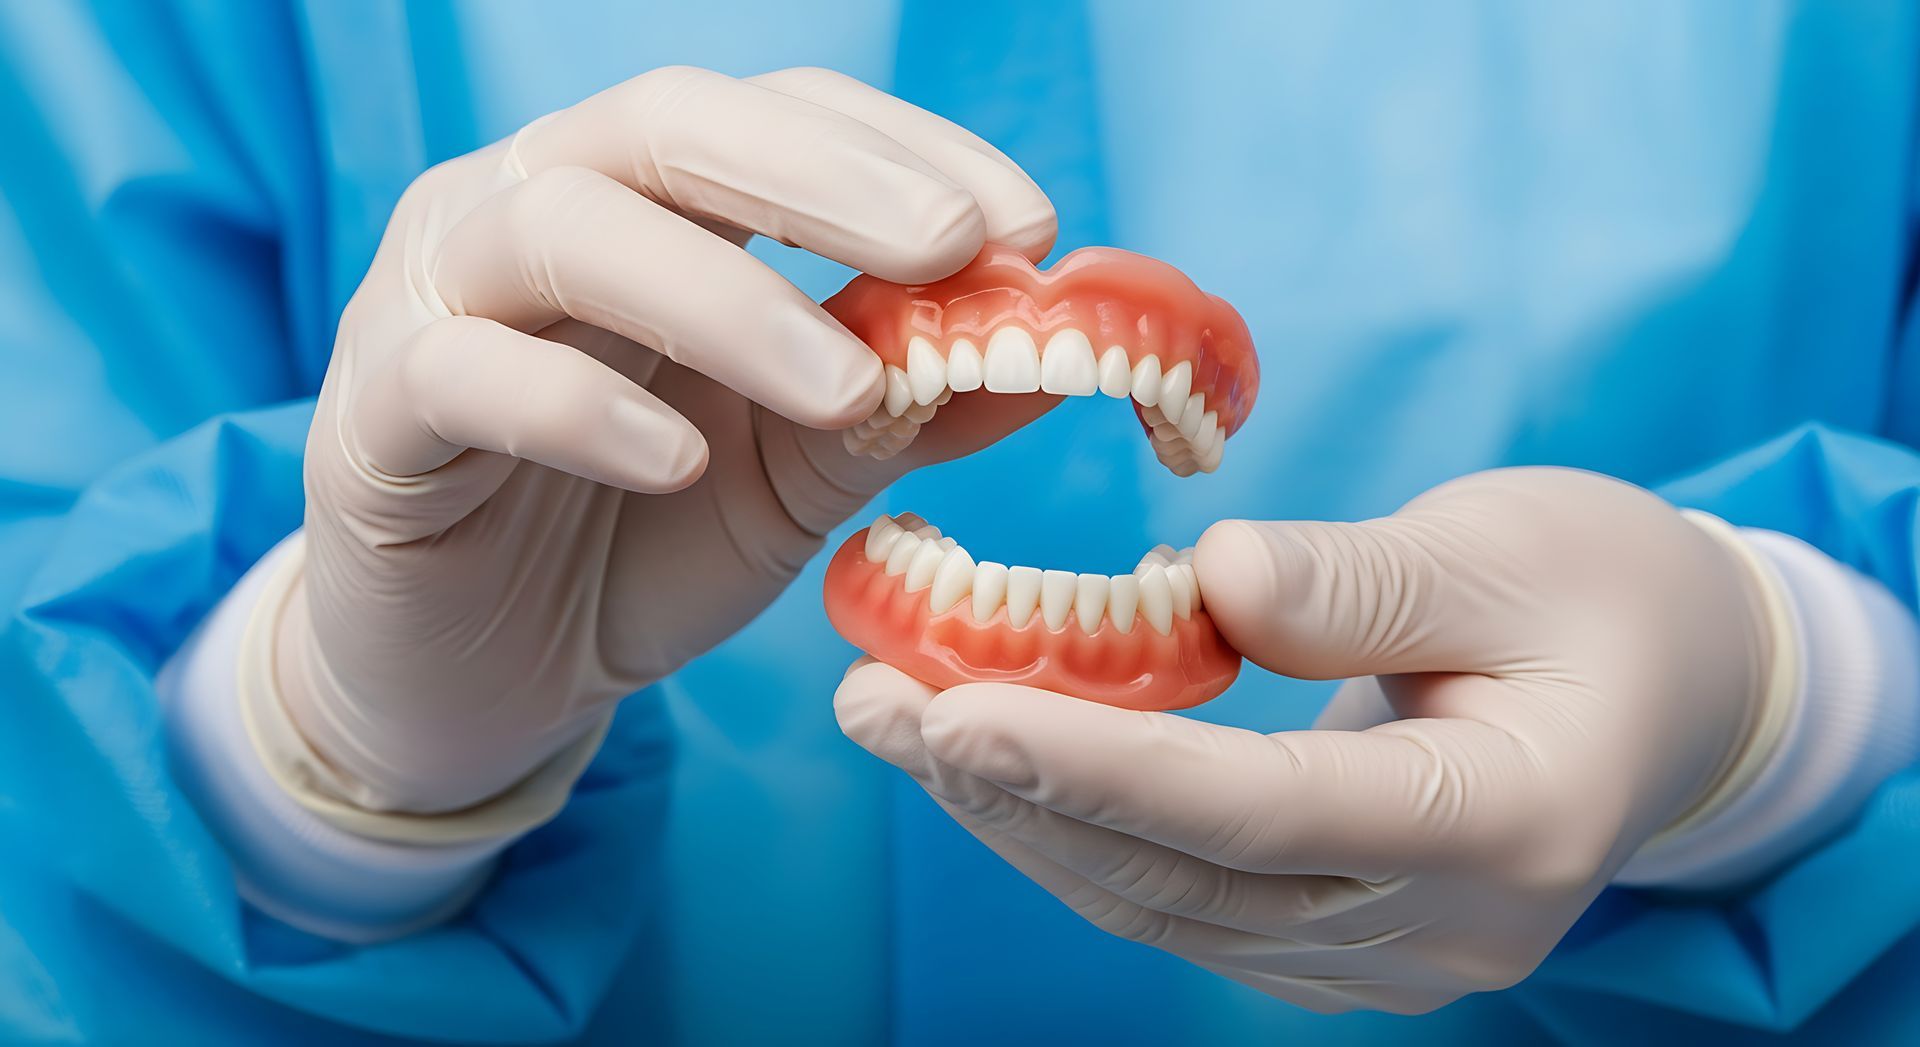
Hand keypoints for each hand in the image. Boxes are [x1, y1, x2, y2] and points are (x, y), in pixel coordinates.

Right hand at [281, 66, 1056, 819]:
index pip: (776, 119)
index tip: (1028, 226)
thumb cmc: (639, 545)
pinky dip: (581, 409)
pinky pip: (463, 375)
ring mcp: (437, 300)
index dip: (904, 151)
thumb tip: (1047, 359)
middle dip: (825, 178)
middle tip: (956, 248)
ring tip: (845, 389)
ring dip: (725, 298)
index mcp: (646, 205)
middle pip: (666, 125)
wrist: (482, 680)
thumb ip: (900, 412)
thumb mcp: (797, 478)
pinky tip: (677, 460)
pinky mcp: (372, 417)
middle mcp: (533, 210)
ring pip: (561, 226)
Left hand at [835, 467, 1779, 1013]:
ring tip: (897, 719)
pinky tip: (991, 758)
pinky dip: (1079, 828)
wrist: (1675, 686)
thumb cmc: (1605, 594)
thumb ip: (1356, 582)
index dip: (1103, 768)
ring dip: (1020, 815)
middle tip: (876, 702)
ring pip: (1165, 906)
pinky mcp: (1337, 942)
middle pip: (1187, 879)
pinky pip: (1183, 899)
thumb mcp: (1508, 548)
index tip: (958, 711)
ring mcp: (1387, 955)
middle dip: (1016, 793)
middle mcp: (1441, 926)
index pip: (1265, 812)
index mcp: (1507, 823)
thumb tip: (1202, 583)